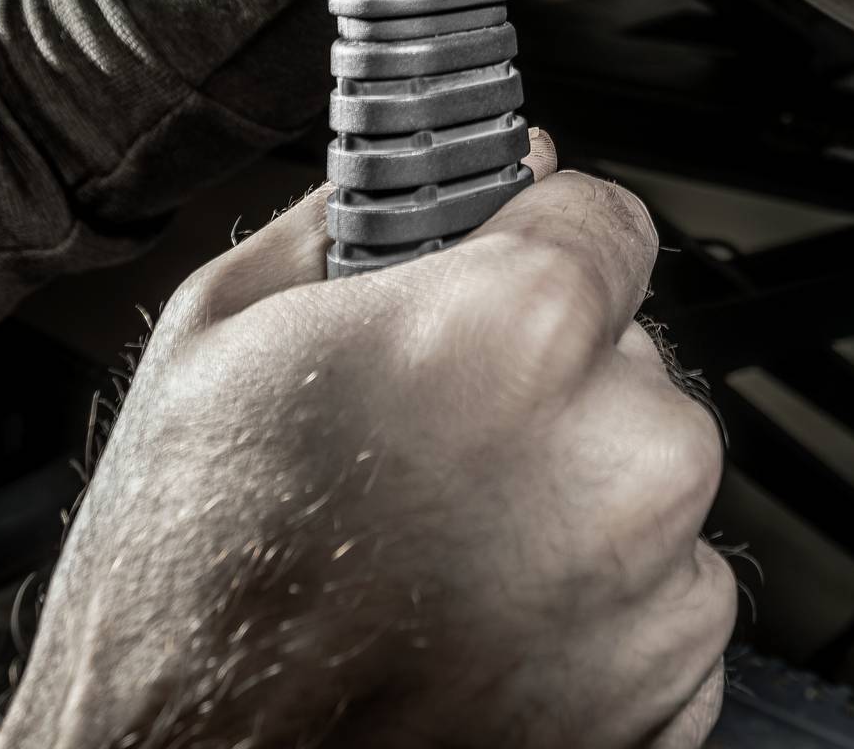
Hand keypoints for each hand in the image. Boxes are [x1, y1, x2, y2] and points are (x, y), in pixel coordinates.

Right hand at [0, 134, 729, 748]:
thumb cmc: (182, 591)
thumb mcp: (222, 334)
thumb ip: (369, 217)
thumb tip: (475, 164)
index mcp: (518, 333)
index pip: (607, 219)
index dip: (533, 246)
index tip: (493, 280)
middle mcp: (620, 455)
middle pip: (626, 357)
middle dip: (543, 385)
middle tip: (422, 448)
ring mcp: (655, 586)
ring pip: (646, 478)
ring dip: (571, 498)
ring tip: (436, 550)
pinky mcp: (670, 689)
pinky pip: (663, 595)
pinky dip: (593, 605)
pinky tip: (476, 623)